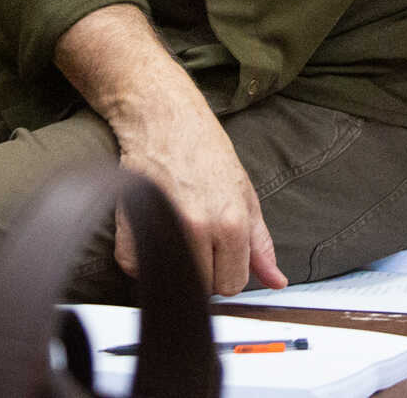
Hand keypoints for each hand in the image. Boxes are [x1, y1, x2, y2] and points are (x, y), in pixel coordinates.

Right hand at [113, 99, 285, 295]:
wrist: (165, 119)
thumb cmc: (206, 151)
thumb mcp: (245, 194)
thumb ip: (260, 244)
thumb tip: (276, 281)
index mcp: (231, 222)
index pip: (233, 285)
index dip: (229, 272)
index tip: (222, 255)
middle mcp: (199, 228)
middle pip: (204, 287)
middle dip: (206, 271)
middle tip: (202, 240)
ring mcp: (162, 229)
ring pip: (173, 281)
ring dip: (176, 266)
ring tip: (180, 233)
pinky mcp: (130, 227)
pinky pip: (135, 269)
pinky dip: (142, 259)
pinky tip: (154, 233)